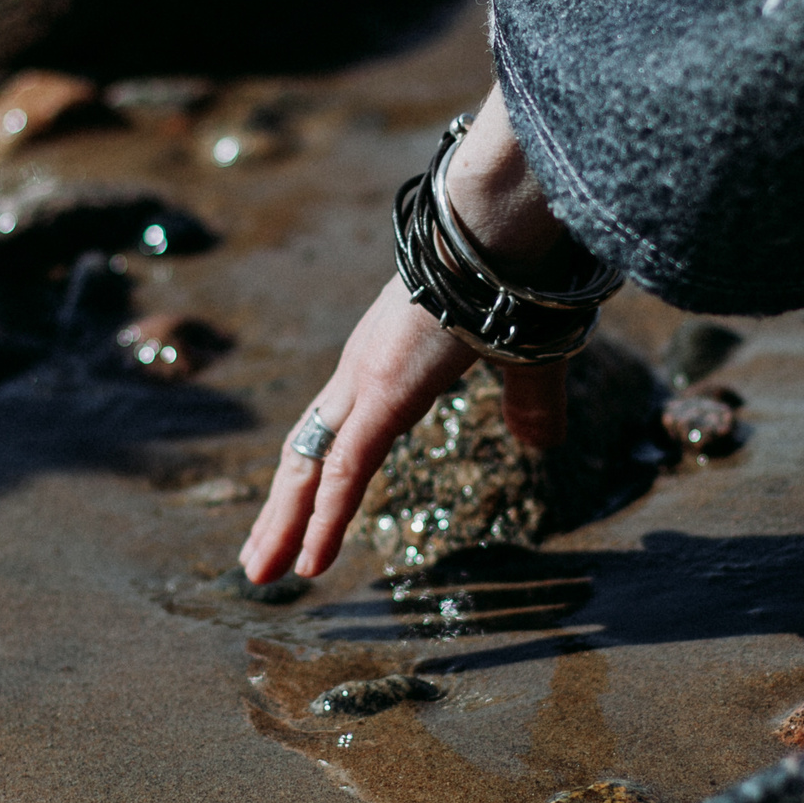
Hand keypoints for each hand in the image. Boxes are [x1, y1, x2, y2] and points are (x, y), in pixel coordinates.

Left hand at [239, 84, 577, 583]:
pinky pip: (348, 468)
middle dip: (283, 509)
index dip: (318, 475)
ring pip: (312, 465)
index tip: (300, 517)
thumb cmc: (520, 282)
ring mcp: (367, 379)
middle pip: (310, 451)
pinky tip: (310, 563)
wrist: (508, 228)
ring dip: (284, 523)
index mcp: (390, 358)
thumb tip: (542, 446)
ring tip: (261, 574)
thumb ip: (529, 405)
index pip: (340, 429)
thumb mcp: (527, 362)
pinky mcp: (383, 391)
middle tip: (261, 560)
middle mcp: (363, 368)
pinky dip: (326, 519)